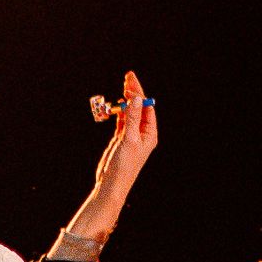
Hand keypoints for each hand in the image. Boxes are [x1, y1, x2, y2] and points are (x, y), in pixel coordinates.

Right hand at [65, 70, 158, 247]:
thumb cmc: (124, 165)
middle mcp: (142, 133)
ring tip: (123, 87)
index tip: (131, 81)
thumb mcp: (129, 139)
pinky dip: (119, 112)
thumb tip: (137, 98)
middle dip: (133, 93)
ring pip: (130, 113)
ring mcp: (131, 135)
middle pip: (139, 108)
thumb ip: (132, 118)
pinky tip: (117, 104)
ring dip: (126, 101)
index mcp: (149, 134)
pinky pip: (122, 121)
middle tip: (127, 78)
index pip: (146, 108)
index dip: (139, 93)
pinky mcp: (121, 139)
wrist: (112, 183)